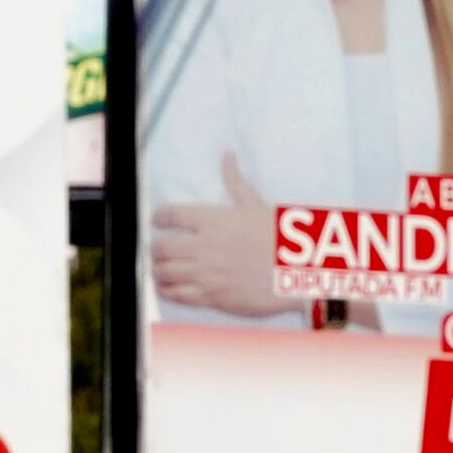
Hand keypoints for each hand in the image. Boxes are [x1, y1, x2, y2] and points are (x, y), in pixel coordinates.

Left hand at [148, 156, 281, 315]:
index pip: (171, 216)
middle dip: (155, 248)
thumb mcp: (257, 205)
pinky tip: (169, 286)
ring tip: (161, 268)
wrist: (298, 273)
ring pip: (164, 272)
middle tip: (158, 249)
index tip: (157, 221)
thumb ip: (235, 182)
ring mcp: (205, 273)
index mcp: (213, 220)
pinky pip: (176, 294)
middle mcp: (204, 246)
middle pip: (161, 247)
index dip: (159, 218)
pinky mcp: (210, 296)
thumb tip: (227, 156)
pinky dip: (166, 290)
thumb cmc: (279, 238)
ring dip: (158, 269)